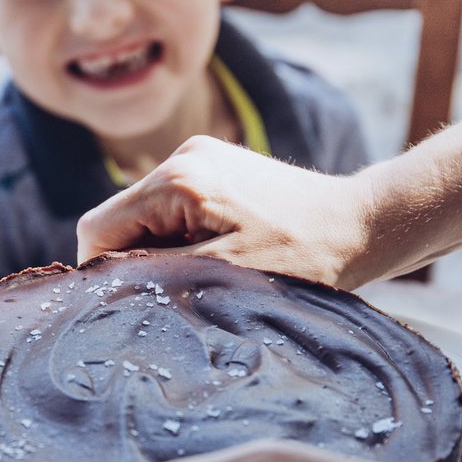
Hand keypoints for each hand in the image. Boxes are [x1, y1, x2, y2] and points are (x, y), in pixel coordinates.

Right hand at [76, 137, 373, 287]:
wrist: (364, 226)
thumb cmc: (303, 259)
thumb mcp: (221, 277)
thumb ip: (154, 274)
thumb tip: (101, 283)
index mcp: (177, 180)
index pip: (97, 231)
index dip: (105, 275)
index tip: (137, 305)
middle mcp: (181, 156)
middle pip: (119, 221)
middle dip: (138, 262)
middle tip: (182, 293)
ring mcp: (200, 157)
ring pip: (145, 216)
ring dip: (163, 251)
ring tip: (210, 273)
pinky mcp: (217, 166)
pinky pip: (172, 207)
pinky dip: (183, 237)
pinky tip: (222, 252)